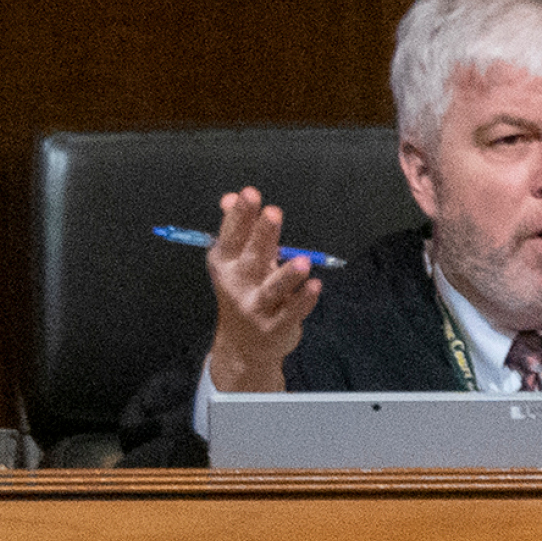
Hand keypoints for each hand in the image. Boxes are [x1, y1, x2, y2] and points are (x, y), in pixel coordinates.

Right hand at [206, 187, 320, 392]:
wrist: (243, 346)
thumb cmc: (244, 293)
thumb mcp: (234, 262)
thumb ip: (238, 230)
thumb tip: (230, 197)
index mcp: (225, 263)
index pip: (232, 235)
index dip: (240, 215)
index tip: (249, 194)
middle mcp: (237, 284)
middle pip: (252, 257)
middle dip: (262, 235)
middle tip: (273, 213)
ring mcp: (256, 307)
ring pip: (273, 289)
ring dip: (288, 275)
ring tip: (303, 261)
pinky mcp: (276, 327)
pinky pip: (293, 311)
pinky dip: (304, 300)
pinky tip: (317, 286)